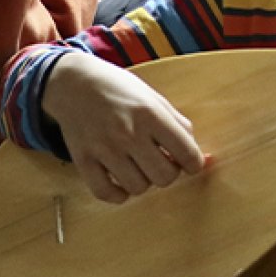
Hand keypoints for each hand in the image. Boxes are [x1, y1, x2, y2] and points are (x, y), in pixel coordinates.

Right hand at [42, 53, 204, 202]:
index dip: (193, 163)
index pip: (186, 153)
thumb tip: (202, 157)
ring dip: (143, 181)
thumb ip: (178, 125)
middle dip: (168, 173)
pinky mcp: (83, 159)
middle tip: (159, 161)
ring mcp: (104, 148)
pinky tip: (120, 181)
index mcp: (150, 114)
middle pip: (164, 176)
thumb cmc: (119, 90)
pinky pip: (106, 193)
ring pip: (138, 187)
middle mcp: (128, 132)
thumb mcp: (153, 98)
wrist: (74, 82)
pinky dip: (117, 194)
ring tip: (137, 166)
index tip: (188, 162)